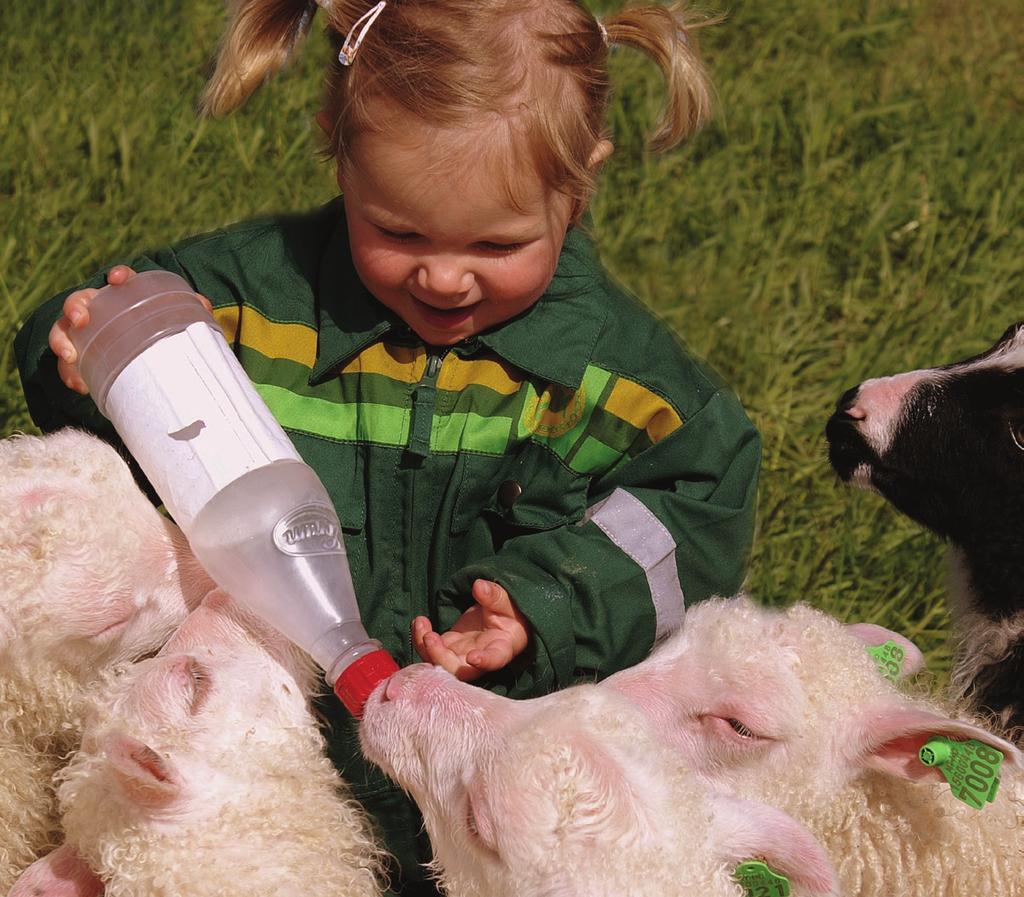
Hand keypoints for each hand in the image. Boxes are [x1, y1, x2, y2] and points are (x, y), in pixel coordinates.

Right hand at [47, 265, 212, 393]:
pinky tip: (81, 385)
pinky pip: (68, 365)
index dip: (118, 275)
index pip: (120, 280)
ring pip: (63, 331)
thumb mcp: (178, 325)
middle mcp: (100, 310)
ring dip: (61, 341)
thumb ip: (191, 313)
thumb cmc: (162, 335)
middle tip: (80, 320)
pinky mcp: (82, 358)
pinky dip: (70, 374)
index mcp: (125, 297)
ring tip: (70, 356)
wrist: (155, 366)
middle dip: (74, 307)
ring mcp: (87, 334)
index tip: (118, 278)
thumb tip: (203, 305)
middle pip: (79, 301)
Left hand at [412, 579, 529, 680]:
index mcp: (502, 648)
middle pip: (459, 670)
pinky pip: (431, 650)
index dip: (484, 662)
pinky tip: (420, 622)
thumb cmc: (509, 613)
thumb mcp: (507, 602)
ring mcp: (461, 656)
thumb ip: (494, 595)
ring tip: (420, 623)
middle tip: (430, 637)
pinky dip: (420, 639)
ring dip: (425, 648)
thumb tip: (479, 586)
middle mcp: (480, 660)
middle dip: (440, 657)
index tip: (473, 657)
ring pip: (440, 663)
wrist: (501, 620)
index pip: (495, 659)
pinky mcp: (449, 647)